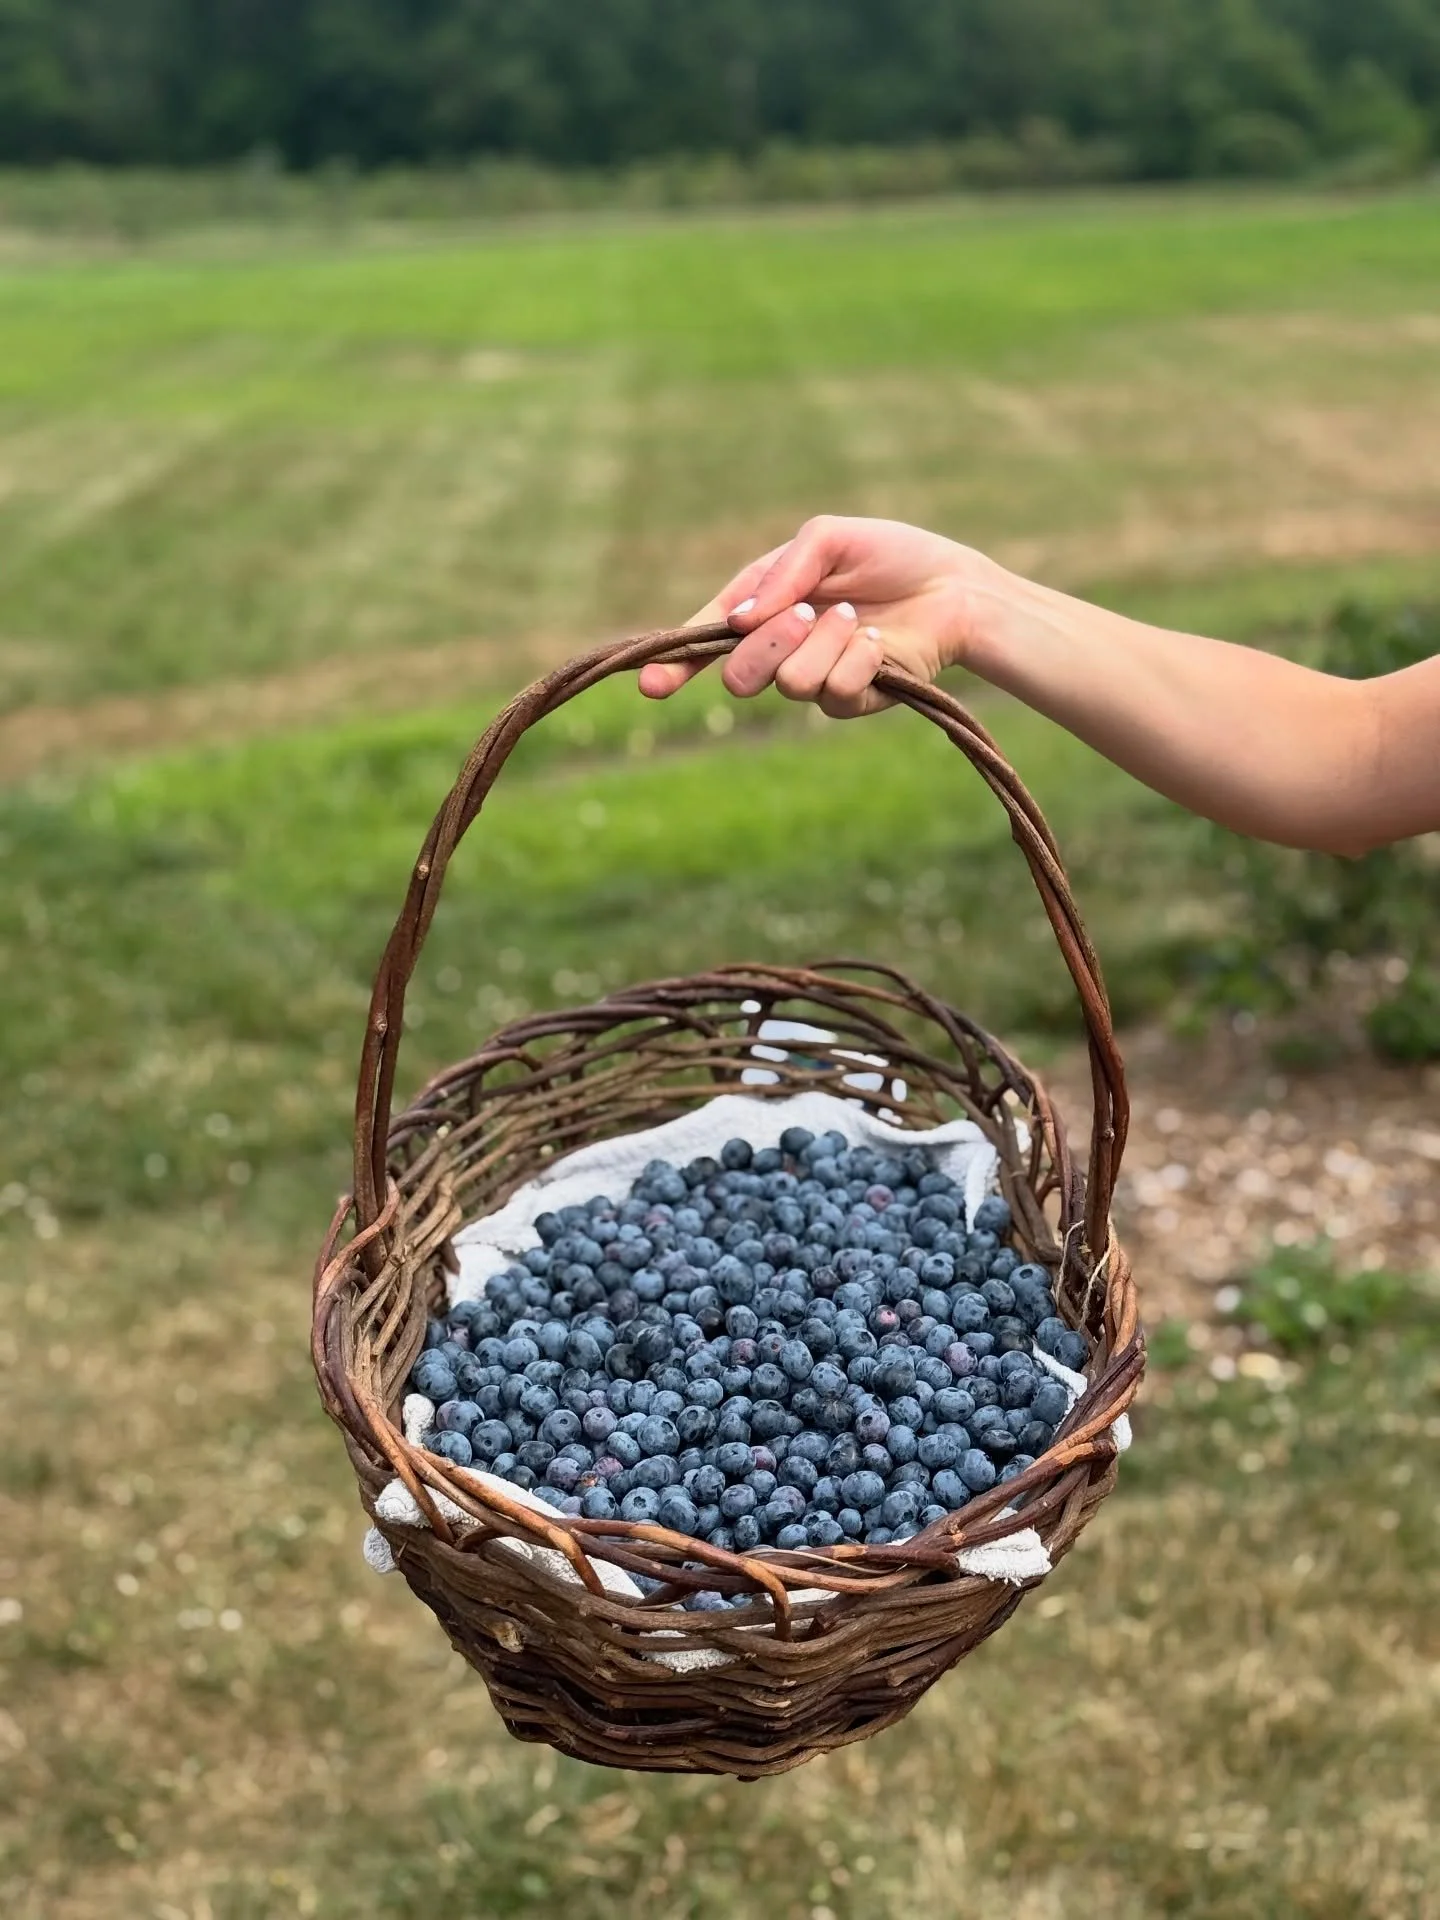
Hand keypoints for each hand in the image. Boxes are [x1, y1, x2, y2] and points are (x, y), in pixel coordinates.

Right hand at [638, 515, 986, 716]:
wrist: (955, 586)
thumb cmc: (890, 555)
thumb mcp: (827, 539)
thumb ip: (780, 573)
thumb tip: (737, 621)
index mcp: (762, 606)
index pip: (706, 641)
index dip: (674, 664)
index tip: (650, 684)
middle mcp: (780, 649)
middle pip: (738, 675)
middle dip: (768, 643)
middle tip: (807, 613)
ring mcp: (814, 678)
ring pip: (788, 683)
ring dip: (825, 641)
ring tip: (857, 618)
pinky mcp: (852, 700)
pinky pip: (834, 692)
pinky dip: (857, 658)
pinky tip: (878, 642)